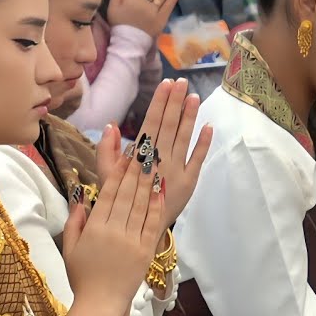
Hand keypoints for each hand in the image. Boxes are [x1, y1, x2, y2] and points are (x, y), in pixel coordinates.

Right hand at [63, 125, 166, 313]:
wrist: (100, 305)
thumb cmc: (82, 277)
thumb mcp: (70, 248)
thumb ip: (75, 221)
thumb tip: (80, 196)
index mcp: (95, 228)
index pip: (109, 193)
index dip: (118, 171)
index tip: (125, 153)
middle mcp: (114, 231)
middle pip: (127, 193)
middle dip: (136, 168)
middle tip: (145, 146)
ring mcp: (131, 241)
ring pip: (141, 205)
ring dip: (149, 181)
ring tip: (156, 160)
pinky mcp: (145, 251)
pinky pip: (153, 224)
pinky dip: (157, 205)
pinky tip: (162, 189)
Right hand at [119, 79, 212, 228]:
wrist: (138, 234)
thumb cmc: (120, 201)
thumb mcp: (106, 177)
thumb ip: (106, 151)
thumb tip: (110, 125)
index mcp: (139, 158)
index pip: (150, 124)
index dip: (158, 104)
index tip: (164, 84)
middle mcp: (159, 162)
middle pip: (168, 127)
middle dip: (174, 103)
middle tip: (180, 81)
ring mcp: (176, 172)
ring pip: (183, 139)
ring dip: (189, 117)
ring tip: (193, 96)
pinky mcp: (189, 183)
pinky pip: (198, 160)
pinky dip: (204, 144)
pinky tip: (209, 126)